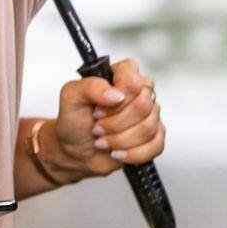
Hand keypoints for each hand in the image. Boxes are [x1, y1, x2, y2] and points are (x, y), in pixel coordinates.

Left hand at [45, 57, 166, 181]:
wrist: (76, 151)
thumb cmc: (74, 121)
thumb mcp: (71, 97)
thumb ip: (90, 86)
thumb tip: (116, 94)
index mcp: (122, 73)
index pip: (133, 80)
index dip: (116, 100)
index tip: (97, 111)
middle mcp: (140, 91)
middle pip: (143, 106)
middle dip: (115, 124)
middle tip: (97, 128)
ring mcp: (150, 113)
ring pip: (148, 128)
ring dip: (120, 141)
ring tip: (103, 141)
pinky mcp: (154, 135)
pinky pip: (155, 145)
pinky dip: (132, 154)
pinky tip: (117, 153)